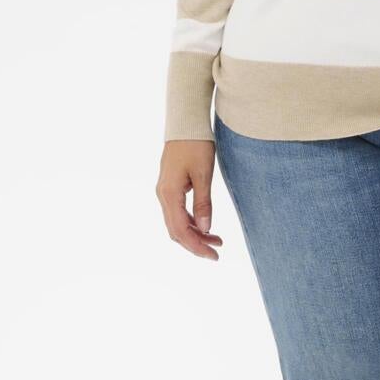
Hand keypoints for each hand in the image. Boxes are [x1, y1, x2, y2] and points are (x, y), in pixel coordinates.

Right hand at [156, 139, 224, 259]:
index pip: (180, 230)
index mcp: (169, 194)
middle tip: (217, 252)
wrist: (186, 123)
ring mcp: (165, 191)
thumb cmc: (196, 145)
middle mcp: (163, 195)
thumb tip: (205, 229)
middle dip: (196, 244)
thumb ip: (203, 203)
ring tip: (217, 240)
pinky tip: (206, 226)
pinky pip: (178, 212)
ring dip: (195, 234)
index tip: (214, 255)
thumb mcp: (203, 175)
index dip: (197, 246)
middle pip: (176, 231)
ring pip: (177, 223)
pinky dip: (191, 223)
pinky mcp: (170, 187)